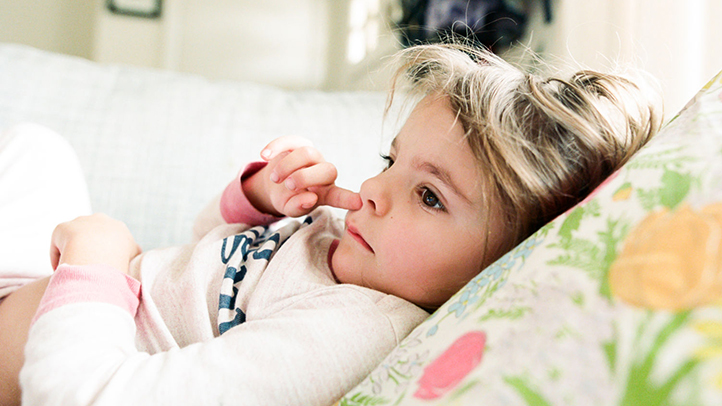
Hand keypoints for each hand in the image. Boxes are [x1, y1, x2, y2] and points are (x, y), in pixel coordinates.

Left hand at [50, 213, 141, 273]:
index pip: (112, 238)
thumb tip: (132, 258)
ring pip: (75, 238)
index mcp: (119, 227)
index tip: (102, 266)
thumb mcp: (134, 256)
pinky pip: (59, 244)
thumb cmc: (117, 259)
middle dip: (90, 248)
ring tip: (72, 269)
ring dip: (73, 251)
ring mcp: (81, 222)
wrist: (97, 253)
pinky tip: (60, 269)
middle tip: (87, 267)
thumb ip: (132, 253)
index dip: (107, 252)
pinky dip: (58, 256)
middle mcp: (100, 219)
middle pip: (93, 235)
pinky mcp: (62, 228)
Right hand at [247, 136, 361, 216]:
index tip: (359, 203)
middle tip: (288, 186)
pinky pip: (291, 140)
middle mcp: (324, 172)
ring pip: (307, 153)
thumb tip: (310, 198)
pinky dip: (277, 146)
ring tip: (275, 178)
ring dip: (288, 166)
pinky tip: (264, 156)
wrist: (275, 184)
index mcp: (327, 192)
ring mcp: (313, 157)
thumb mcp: (291, 208)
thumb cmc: (288, 199)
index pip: (340, 196)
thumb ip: (299, 207)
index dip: (348, 199)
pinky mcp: (298, 144)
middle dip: (305, 178)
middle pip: (326, 170)